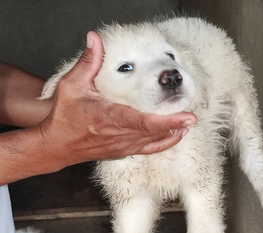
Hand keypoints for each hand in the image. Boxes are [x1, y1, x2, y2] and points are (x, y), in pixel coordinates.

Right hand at [38, 31, 196, 167]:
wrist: (57, 145)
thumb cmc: (64, 116)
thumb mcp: (72, 86)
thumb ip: (88, 63)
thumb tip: (95, 39)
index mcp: (111, 118)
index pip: (145, 122)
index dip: (168, 121)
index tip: (188, 118)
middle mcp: (121, 135)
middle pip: (155, 133)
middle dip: (176, 125)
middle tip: (193, 117)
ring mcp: (124, 146)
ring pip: (155, 141)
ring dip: (172, 132)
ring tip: (187, 122)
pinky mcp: (124, 151)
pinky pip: (149, 149)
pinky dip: (165, 143)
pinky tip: (176, 135)